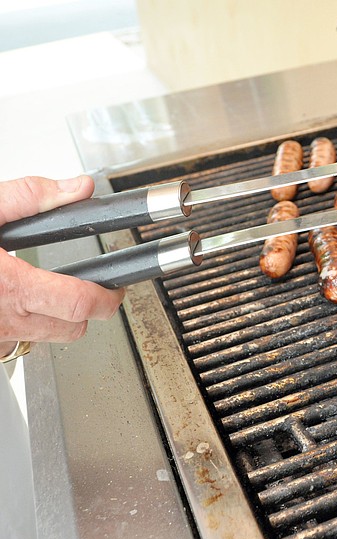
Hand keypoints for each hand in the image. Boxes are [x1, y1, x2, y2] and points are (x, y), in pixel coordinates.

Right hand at [0, 176, 125, 356]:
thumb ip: (28, 197)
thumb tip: (76, 188)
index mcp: (10, 287)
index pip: (82, 305)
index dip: (108, 298)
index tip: (116, 287)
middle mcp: (2, 320)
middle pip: (72, 330)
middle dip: (88, 310)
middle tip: (91, 287)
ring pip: (44, 340)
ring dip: (55, 320)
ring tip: (47, 291)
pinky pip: (12, 343)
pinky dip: (20, 325)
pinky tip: (7, 302)